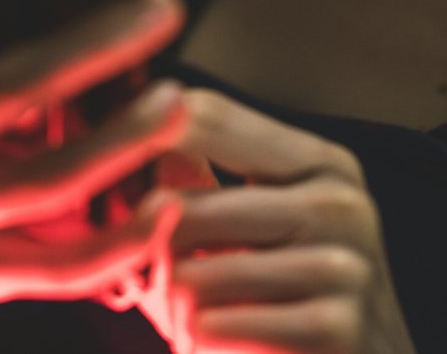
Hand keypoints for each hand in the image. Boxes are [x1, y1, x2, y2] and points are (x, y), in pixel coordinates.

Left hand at [157, 90, 418, 353]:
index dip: (138, 136)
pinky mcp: (337, 329)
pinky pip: (212, 327)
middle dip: (151, 258)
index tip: (101, 161)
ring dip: (174, 311)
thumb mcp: (253, 231)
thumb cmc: (293, 307)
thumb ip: (200, 180)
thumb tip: (131, 126)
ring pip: (187, 276)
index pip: (207, 115)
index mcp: (322, 162)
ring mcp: (345, 267)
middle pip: (179, 207)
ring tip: (198, 321)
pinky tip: (226, 349)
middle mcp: (340, 202)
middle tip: (161, 284)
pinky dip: (201, 344)